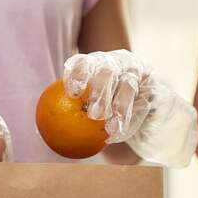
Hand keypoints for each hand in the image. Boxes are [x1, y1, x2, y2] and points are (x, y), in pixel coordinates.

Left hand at [63, 49, 197, 166]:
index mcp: (98, 63)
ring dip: (118, 107)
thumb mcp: (86, 110)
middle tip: (93, 114)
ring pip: (128, 86)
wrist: (145, 112)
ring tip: (109, 129)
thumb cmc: (106, 113)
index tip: (72, 92)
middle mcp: (119, 63)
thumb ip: (69, 114)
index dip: (78, 73)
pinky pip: (144, 105)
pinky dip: (131, 121)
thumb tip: (40, 133)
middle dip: (100, 90)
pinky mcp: (156, 88)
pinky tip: (120, 136)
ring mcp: (140, 73)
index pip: (85, 62)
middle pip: (108, 70)